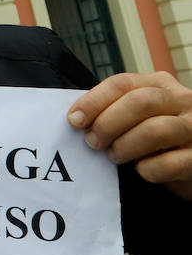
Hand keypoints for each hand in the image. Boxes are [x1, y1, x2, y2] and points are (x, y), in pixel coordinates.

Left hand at [68, 71, 191, 198]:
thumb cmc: (161, 138)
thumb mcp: (143, 114)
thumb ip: (117, 109)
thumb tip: (78, 118)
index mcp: (161, 84)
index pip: (123, 83)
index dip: (94, 101)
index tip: (74, 120)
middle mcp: (182, 101)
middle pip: (139, 102)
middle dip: (108, 123)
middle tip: (93, 142)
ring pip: (154, 131)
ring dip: (125, 146)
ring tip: (115, 156)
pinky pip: (169, 164)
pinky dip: (148, 169)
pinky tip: (141, 170)